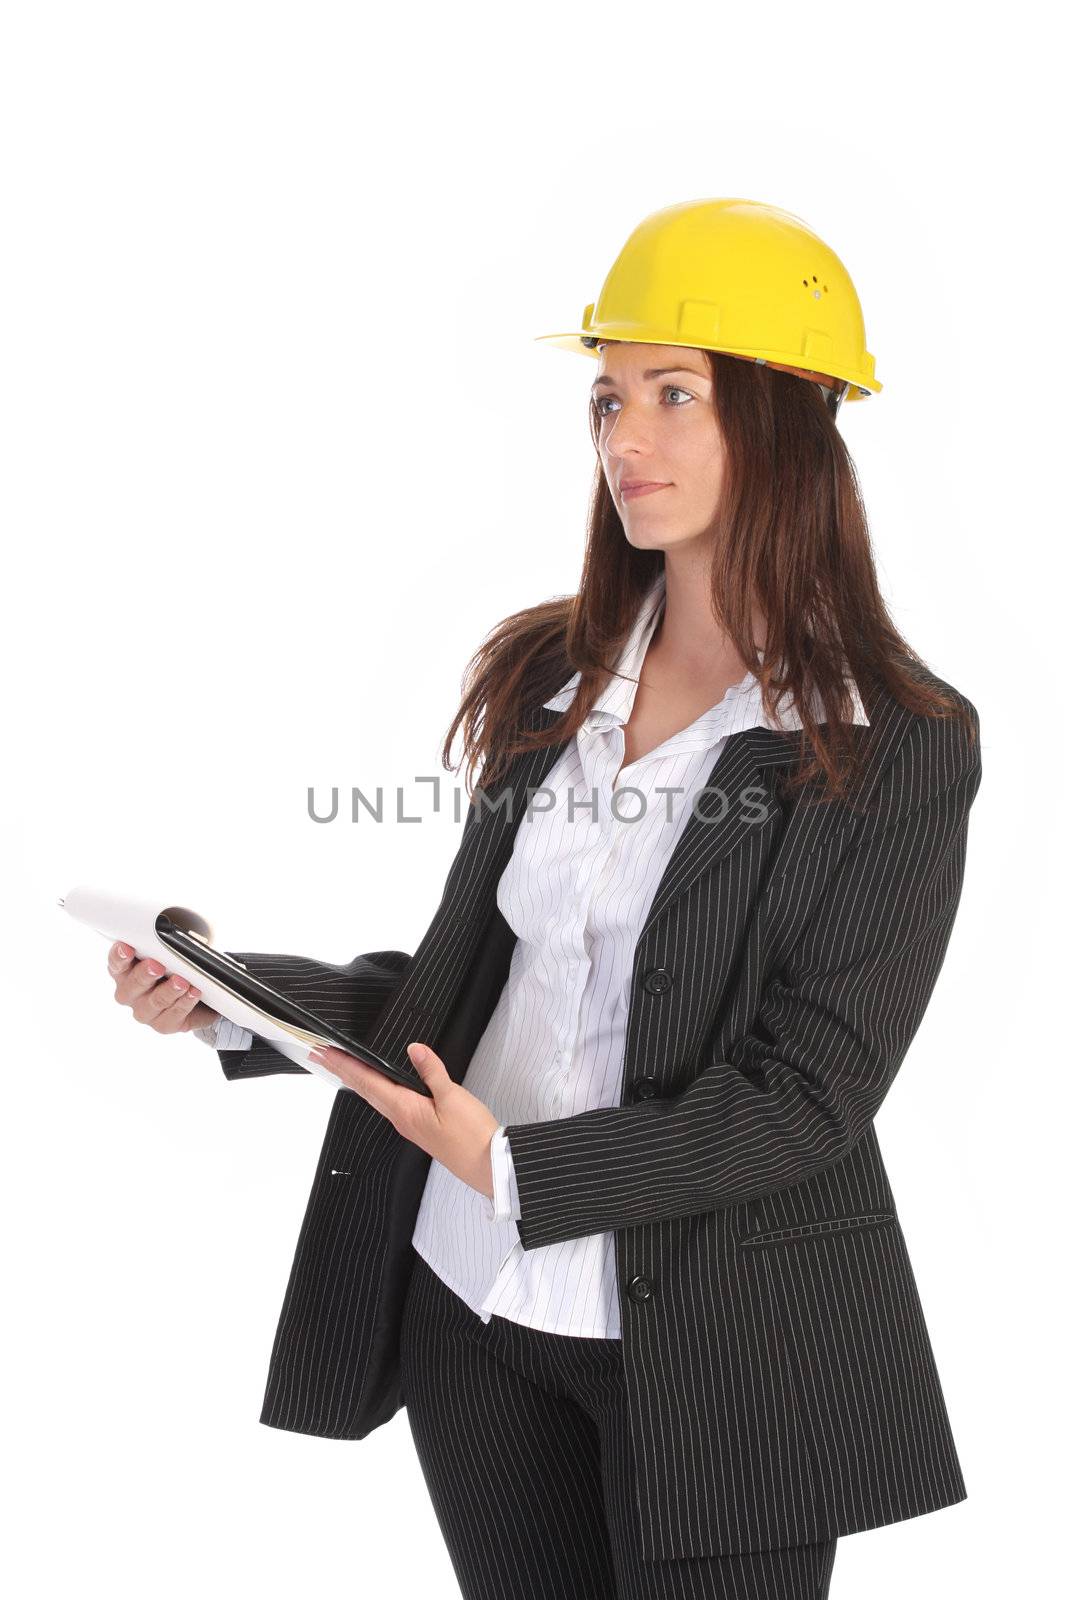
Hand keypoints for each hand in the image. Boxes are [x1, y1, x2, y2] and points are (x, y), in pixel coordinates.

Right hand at [107, 942, 221, 1034]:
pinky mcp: (163, 1025)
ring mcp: (145, 1011)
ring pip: (155, 1001)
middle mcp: (129, 993)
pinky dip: (185, 1002)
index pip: (117, 963)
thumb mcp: (165, 953)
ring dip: (169, 990)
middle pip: (133, 985)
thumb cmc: (173, 968)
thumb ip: (159, 946)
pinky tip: (194, 993)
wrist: (196, 996)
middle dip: (145, 974)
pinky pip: (174, 1015)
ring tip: (182, 982)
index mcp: (124, 971)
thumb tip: (168, 936)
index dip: (120, 956)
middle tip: (156, 966)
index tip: (127, 948)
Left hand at [307, 1040, 498, 1200]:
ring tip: (343, 1067)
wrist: (486, 1164)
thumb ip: (432, 1071)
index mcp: (405, 1109)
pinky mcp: (418, 1127)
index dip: (344, 1065)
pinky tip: (377, 1086)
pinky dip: (375, 1090)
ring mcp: (408, 1124)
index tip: (325, 1052)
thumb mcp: (453, 1097)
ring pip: (374, 1097)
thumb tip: (414, 1049)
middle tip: (322, 1055)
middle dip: (342, 1071)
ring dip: (356, 1080)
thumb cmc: (472, 1135)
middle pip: (364, 1089)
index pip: (366, 1081)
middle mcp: (401, 1118)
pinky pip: (388, 1104)